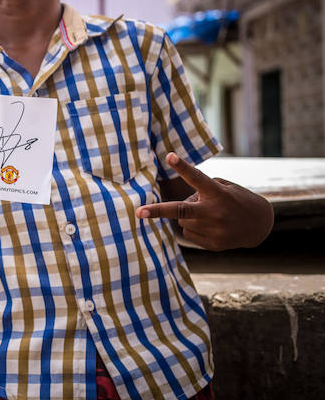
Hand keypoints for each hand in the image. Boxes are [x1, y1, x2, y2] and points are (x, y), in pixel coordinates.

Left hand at [136, 152, 273, 250]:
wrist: (261, 225)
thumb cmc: (236, 200)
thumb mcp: (224, 188)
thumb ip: (201, 192)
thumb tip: (179, 207)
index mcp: (218, 193)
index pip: (197, 178)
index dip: (182, 167)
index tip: (169, 156)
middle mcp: (215, 212)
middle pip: (180, 210)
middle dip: (157, 211)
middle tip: (139, 212)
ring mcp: (214, 230)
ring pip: (182, 221)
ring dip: (187, 216)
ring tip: (207, 213)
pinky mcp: (213, 244)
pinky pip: (189, 234)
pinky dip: (194, 228)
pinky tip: (210, 225)